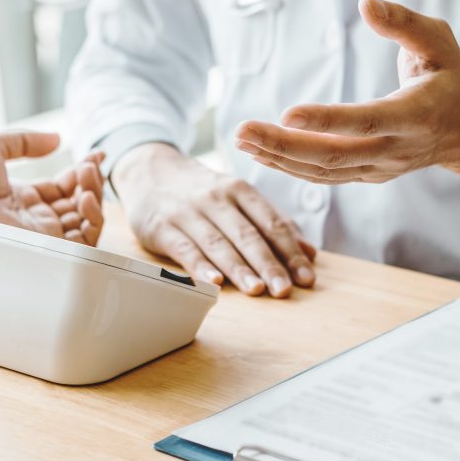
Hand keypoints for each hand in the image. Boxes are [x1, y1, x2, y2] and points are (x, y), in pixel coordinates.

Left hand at [0, 131, 104, 260]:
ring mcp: (40, 234)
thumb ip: (24, 140)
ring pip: (84, 222)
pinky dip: (93, 221)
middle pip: (77, 203)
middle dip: (90, 182)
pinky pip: (82, 244)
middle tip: (89, 165)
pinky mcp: (43, 247)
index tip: (95, 156)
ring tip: (87, 178)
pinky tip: (85, 198)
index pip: (63, 186)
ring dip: (95, 197)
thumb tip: (56, 138)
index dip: (82, 171)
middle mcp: (34, 217)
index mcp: (23, 196)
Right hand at [112, 143, 316, 296]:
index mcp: (240, 190)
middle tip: (284, 289)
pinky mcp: (163, 227)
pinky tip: (215, 283)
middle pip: (247, 235)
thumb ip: (272, 223)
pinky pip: (185, 249)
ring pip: (218, 243)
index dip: (290, 251)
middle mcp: (216, 198)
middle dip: (268, 264)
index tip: (306, 277)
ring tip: (257, 289)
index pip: (271, 223)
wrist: (149, 171)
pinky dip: (201, 267)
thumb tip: (310, 253)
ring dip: (239, 268)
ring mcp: (188, 212)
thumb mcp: (238, 197)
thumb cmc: (202, 191)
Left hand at [235, 0, 459, 202]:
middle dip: (284, 145)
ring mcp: (381, 167)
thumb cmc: (450, 77)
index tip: (287, 113)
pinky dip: (290, 168)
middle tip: (242, 130)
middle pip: (335, 154)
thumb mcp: (438, 40)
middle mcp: (396, 148)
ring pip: (324, 171)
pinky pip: (324, 177)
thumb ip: (403, 22)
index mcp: (416, 114)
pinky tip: (261, 153)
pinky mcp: (367, 175)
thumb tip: (366, 2)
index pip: (367, 119)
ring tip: (241, 139)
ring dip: (278, 158)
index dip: (327, 119)